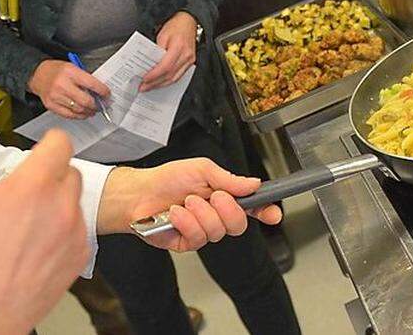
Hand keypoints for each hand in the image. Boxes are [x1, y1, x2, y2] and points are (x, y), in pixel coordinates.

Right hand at [0, 125, 88, 334]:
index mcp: (32, 187)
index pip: (61, 142)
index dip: (48, 141)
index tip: (38, 150)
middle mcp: (61, 207)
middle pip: (69, 170)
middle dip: (49, 173)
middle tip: (22, 190)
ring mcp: (73, 234)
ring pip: (75, 200)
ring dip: (57, 201)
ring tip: (25, 220)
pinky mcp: (78, 258)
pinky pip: (78, 230)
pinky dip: (63, 229)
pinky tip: (35, 242)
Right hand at [28, 60, 109, 118]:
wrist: (37, 75)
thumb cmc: (57, 70)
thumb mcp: (72, 67)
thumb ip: (85, 78)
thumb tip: (99, 92)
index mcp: (70, 72)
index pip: (91, 84)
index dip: (102, 91)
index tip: (107, 95)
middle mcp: (62, 85)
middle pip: (85, 101)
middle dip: (97, 105)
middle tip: (102, 105)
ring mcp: (55, 96)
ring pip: (78, 110)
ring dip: (89, 111)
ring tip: (93, 110)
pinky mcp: (51, 105)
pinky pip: (69, 115)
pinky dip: (79, 116)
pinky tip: (83, 113)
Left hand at [98, 158, 283, 251]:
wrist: (139, 194)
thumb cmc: (167, 179)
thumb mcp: (202, 169)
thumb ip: (229, 179)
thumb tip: (253, 183)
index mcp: (223, 196)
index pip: (251, 207)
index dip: (265, 211)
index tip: (273, 214)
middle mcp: (215, 215)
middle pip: (239, 225)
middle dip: (228, 209)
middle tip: (213, 196)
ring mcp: (202, 230)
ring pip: (218, 231)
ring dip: (201, 212)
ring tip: (186, 202)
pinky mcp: (188, 243)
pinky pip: (198, 238)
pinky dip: (186, 222)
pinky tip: (176, 213)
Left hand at [141, 11, 196, 90]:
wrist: (189, 22)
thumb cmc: (176, 26)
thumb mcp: (162, 35)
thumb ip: (156, 50)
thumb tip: (149, 65)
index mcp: (179, 47)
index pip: (166, 66)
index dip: (154, 75)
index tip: (144, 79)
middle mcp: (186, 56)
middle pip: (170, 75)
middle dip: (155, 83)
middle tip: (143, 87)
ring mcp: (190, 61)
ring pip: (174, 78)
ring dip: (160, 85)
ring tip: (149, 87)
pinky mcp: (190, 63)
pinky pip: (178, 76)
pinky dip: (167, 81)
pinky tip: (159, 83)